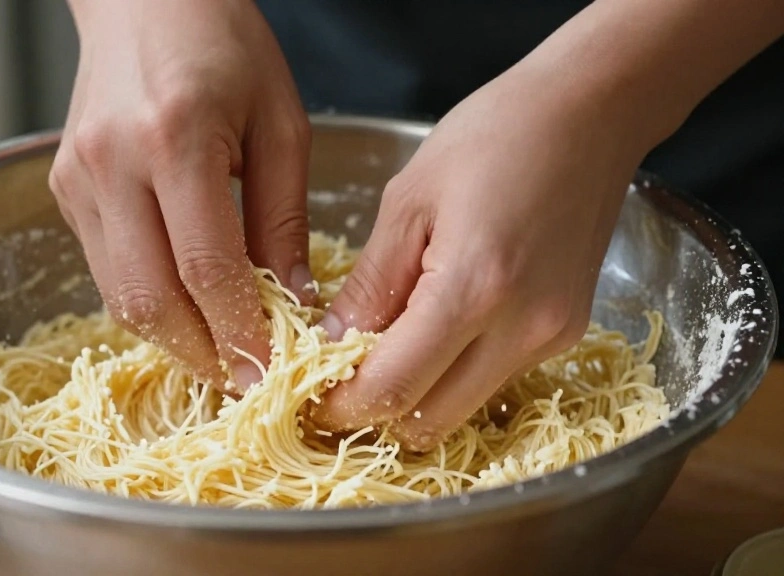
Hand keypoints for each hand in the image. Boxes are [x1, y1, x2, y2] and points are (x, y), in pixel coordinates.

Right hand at [50, 0, 311, 388]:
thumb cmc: (224, 46)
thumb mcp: (281, 125)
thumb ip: (285, 219)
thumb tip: (294, 302)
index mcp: (174, 138)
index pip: (205, 270)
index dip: (239, 334)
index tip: (269, 374)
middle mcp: (111, 163)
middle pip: (148, 299)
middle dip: (201, 354)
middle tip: (243, 379)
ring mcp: (77, 179)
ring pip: (118, 296)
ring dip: (172, 337)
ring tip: (220, 351)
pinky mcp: (64, 189)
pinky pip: (105, 269)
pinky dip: (148, 300)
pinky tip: (186, 304)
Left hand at [311, 64, 648, 449]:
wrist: (591, 114)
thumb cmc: (493, 136)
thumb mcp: (407, 200)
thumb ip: (369, 283)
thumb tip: (329, 346)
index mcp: (473, 288)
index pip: (393, 388)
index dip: (341, 407)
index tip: (309, 399)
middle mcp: (522, 329)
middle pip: (429, 422)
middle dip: (373, 414)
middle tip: (336, 383)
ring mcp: (551, 338)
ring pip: (462, 409)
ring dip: (414, 397)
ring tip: (382, 349)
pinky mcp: (568, 335)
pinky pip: (493, 379)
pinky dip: (452, 373)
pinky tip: (433, 328)